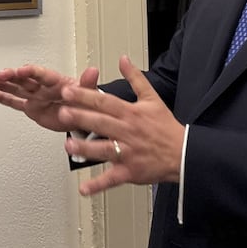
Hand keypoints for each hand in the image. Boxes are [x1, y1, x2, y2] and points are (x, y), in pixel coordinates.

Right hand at [0, 64, 99, 131]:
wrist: (85, 117)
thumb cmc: (87, 102)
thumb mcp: (90, 94)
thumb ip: (88, 83)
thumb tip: (93, 71)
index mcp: (57, 82)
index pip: (41, 74)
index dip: (30, 72)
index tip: (20, 71)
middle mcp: (44, 87)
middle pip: (25, 80)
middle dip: (12, 77)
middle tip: (0, 75)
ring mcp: (36, 97)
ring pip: (16, 88)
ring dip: (3, 84)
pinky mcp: (32, 108)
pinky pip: (15, 102)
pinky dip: (2, 98)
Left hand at [57, 54, 183, 195]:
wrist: (184, 153)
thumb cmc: (165, 127)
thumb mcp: (152, 97)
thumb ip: (135, 77)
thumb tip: (123, 59)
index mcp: (130, 113)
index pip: (105, 102)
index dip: (86, 96)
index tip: (69, 91)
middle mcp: (127, 132)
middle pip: (101, 123)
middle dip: (81, 117)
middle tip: (63, 113)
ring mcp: (128, 153)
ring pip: (103, 150)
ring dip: (85, 148)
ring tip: (68, 144)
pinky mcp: (130, 172)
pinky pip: (112, 179)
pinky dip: (97, 185)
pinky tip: (83, 188)